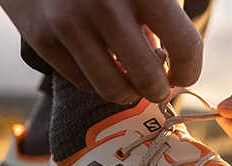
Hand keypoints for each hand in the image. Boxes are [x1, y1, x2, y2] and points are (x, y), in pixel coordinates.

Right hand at [0, 0, 202, 102]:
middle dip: (159, 90)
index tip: (184, 74)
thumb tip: (174, 63)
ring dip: (129, 92)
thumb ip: (162, 13)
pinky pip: (83, 82)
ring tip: (131, 79)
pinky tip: (101, 62)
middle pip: (149, 78)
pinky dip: (98, 81)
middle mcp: (105, 5)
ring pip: (114, 90)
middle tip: (159, 84)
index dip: (190, 70)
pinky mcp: (41, 38)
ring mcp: (69, 23)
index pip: (185, 45)